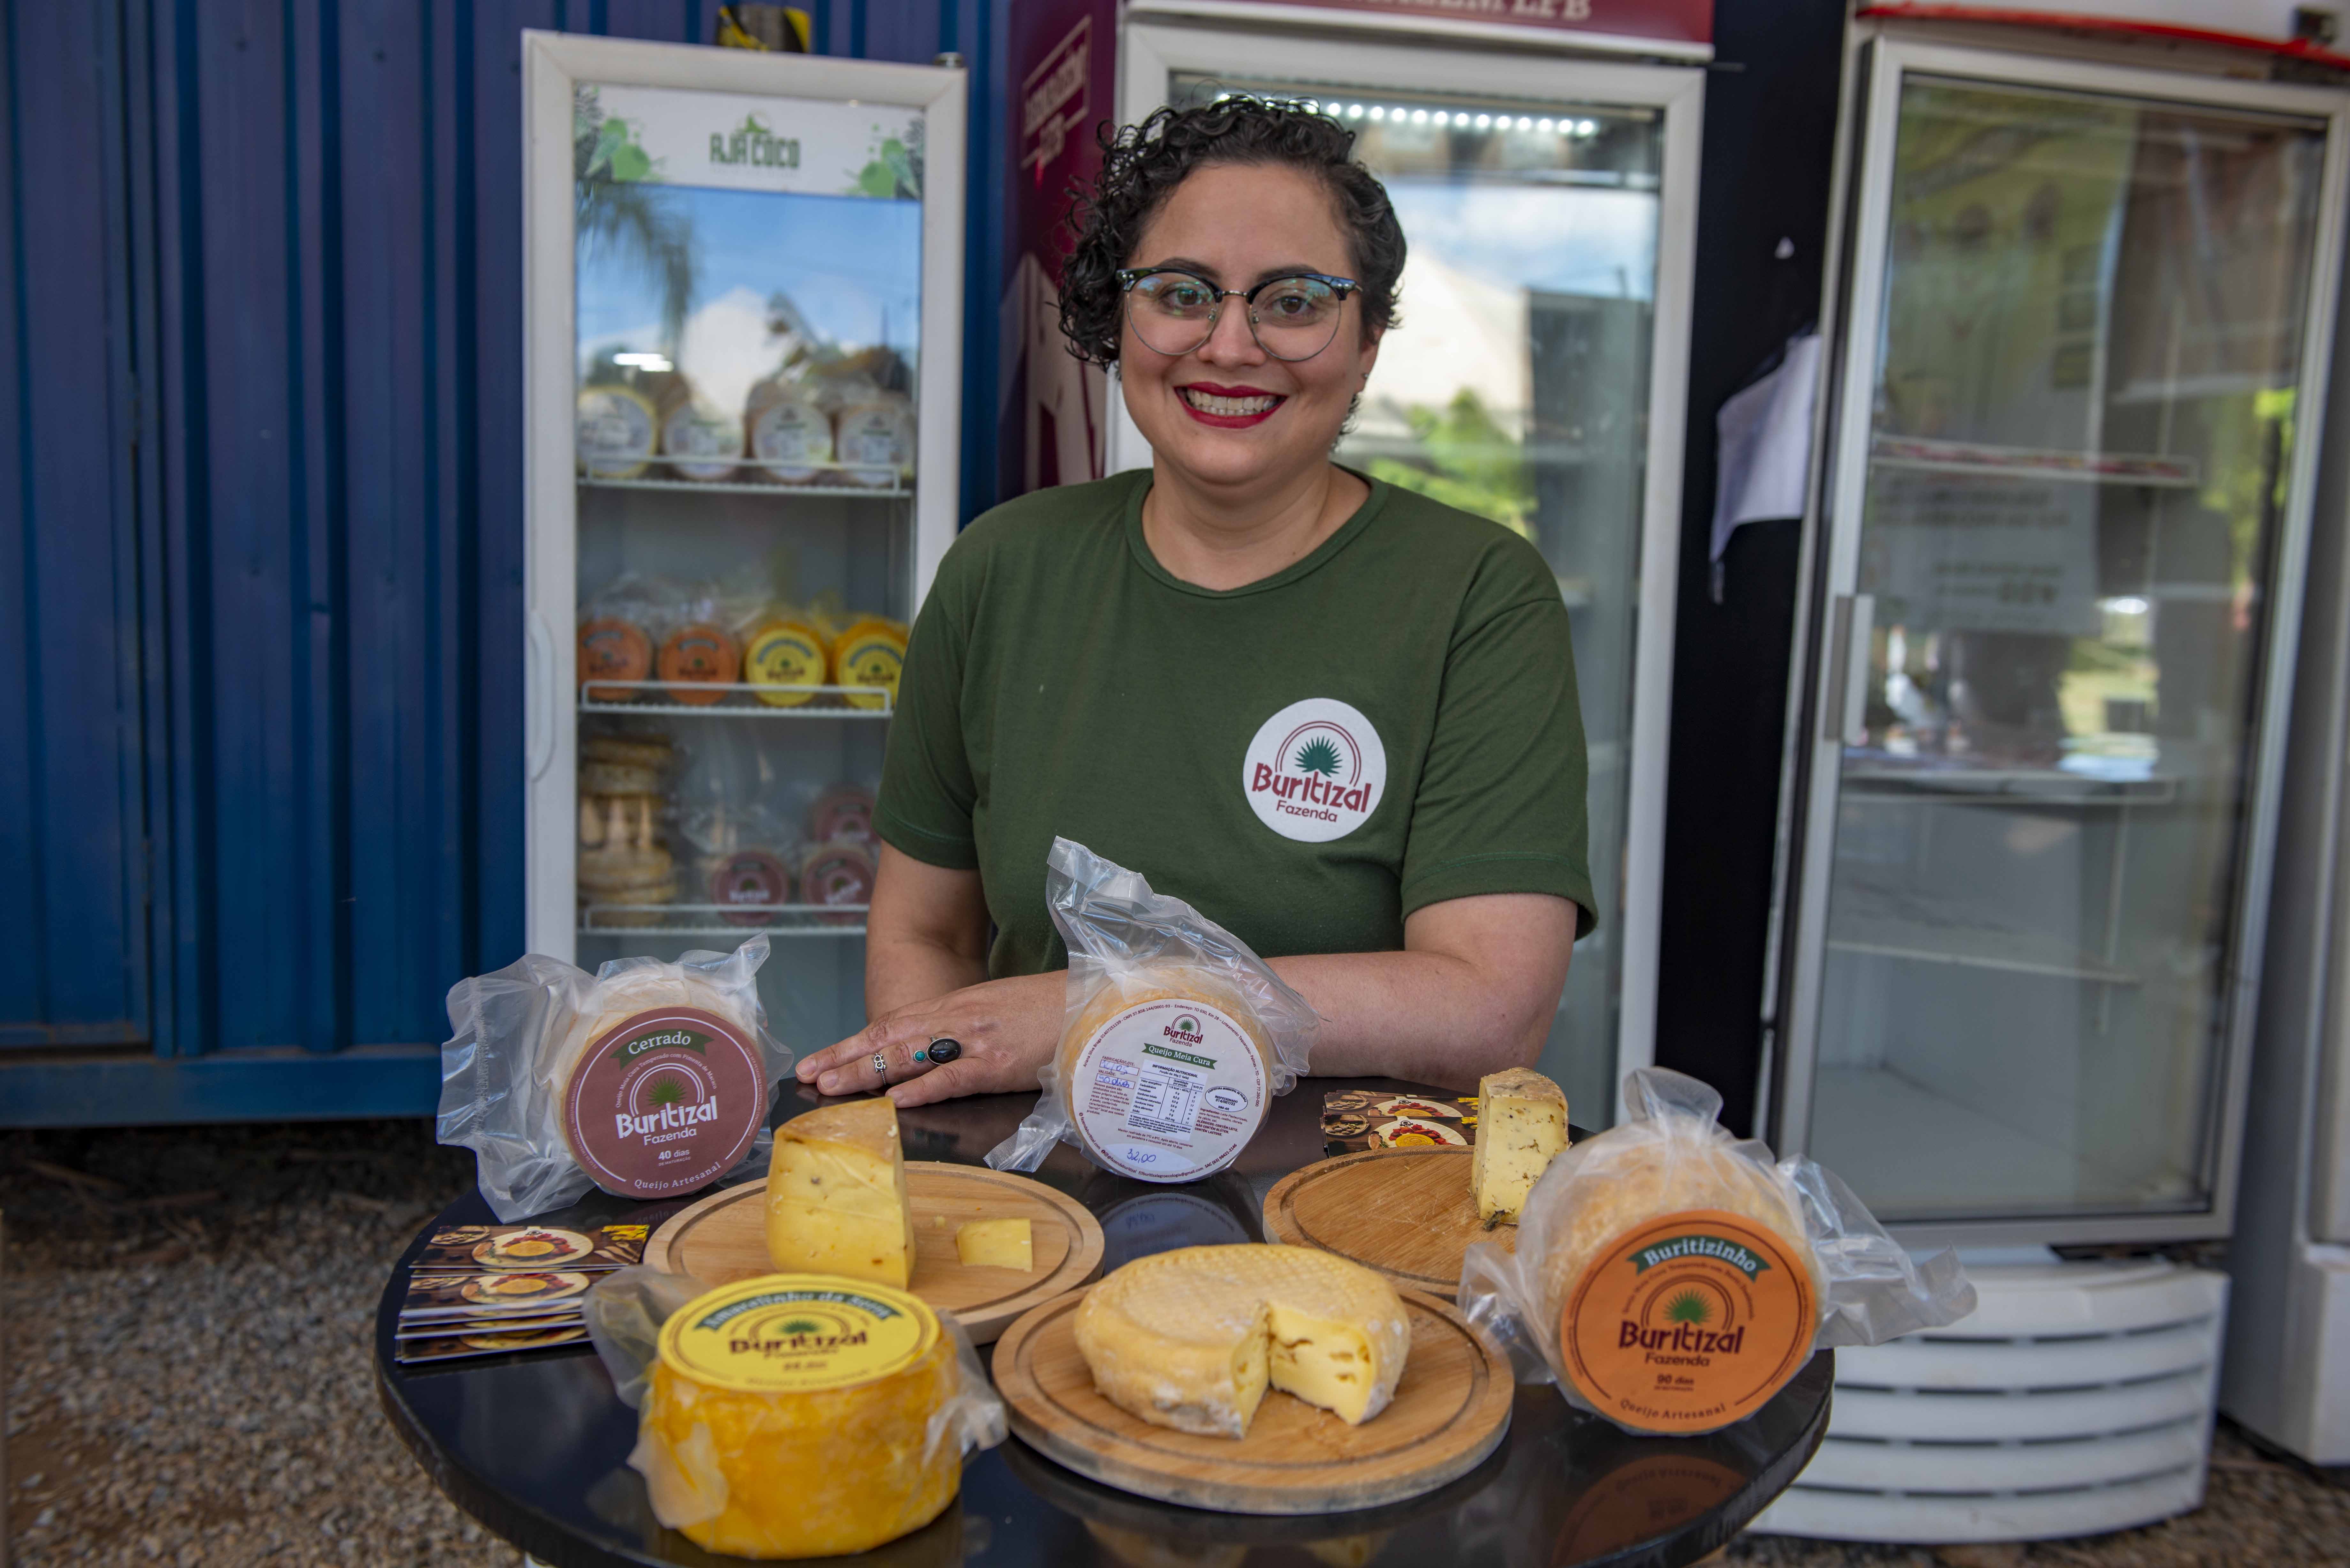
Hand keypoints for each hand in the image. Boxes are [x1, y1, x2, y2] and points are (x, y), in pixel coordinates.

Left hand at [795, 971, 1065, 1107]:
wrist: (1093, 1004)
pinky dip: (922, 1089)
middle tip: (807, 1075)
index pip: (893, 1024)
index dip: (853, 1042)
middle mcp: (958, 1019)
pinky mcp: (998, 1065)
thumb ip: (964, 1027)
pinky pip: (953, 1077)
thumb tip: (937, 1050)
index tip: (820, 1058)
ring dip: (867, 1072)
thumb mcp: (998, 1010)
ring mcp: (976, 1041)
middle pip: (890, 1038)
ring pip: (910, 1055)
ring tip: (831, 1086)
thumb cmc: (1050, 1010)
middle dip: (845, 1057)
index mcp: (957, 1006)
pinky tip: (895, 1100)